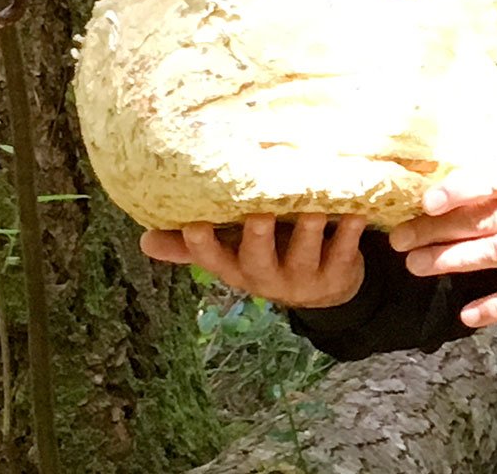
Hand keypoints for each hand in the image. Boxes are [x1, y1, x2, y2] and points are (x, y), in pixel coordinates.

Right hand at [139, 213, 367, 308]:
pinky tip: (354, 213)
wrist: (326, 289)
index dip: (201, 246)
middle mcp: (265, 276)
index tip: (194, 224)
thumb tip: (143, 241)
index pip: (211, 259)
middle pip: (256, 260)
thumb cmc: (270, 253)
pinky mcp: (336, 275)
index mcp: (236, 268)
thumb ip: (193, 245)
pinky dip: (348, 234)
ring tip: (314, 208)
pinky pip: (342, 254)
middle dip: (256, 238)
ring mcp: (301, 278)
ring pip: (302, 255)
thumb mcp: (233, 252)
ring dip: (308, 231)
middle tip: (259, 215)